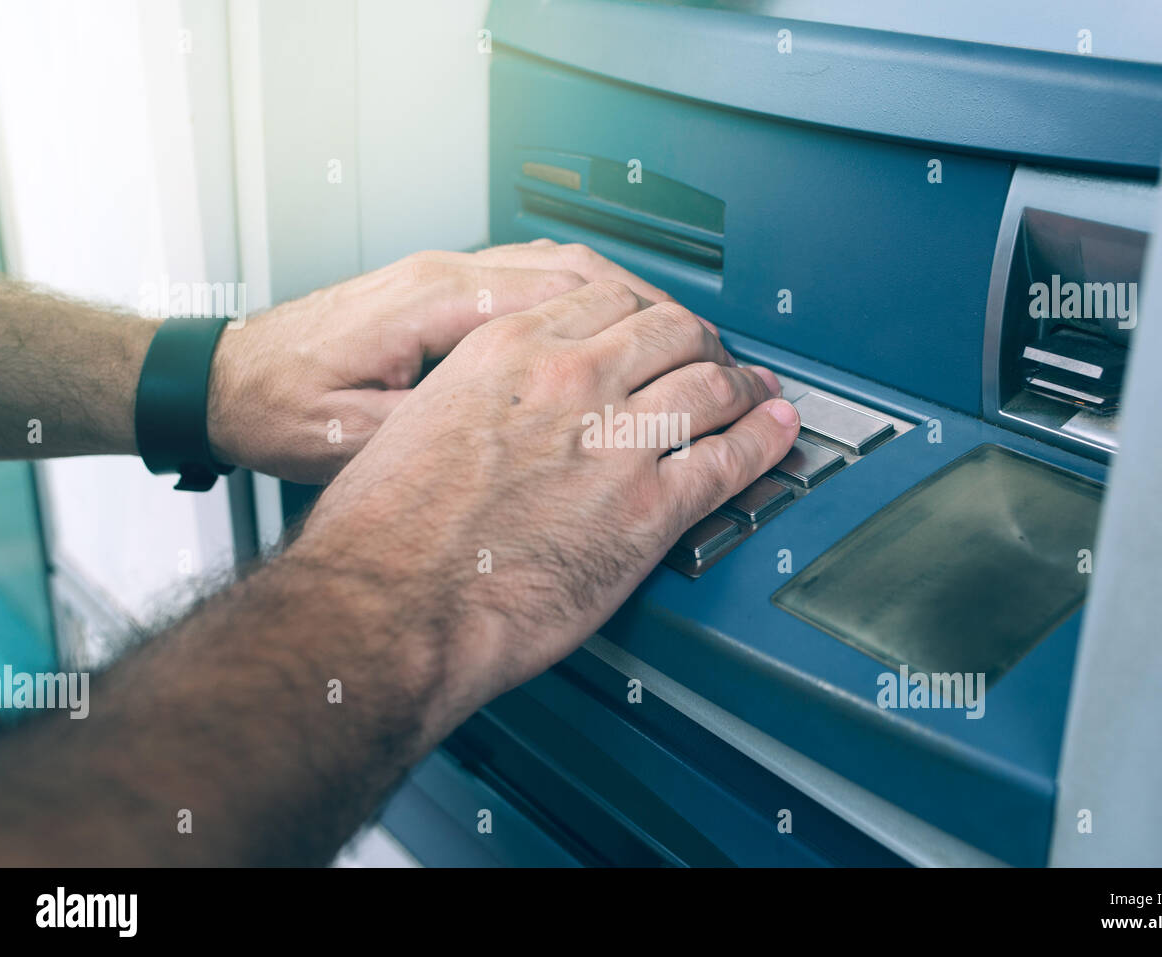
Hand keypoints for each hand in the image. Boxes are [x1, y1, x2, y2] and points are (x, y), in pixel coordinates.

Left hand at [206, 240, 682, 483]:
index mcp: (443, 308)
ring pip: (571, 270)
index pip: (580, 299)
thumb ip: (455, 436)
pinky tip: (614, 335)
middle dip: (668, 319)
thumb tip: (541, 457)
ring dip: (635, 306)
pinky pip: (536, 280)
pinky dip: (589, 300)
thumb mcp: (365, 441)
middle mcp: (454, 280)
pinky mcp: (442, 292)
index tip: (712, 374)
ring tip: (686, 348)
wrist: (222, 388)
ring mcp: (449, 278)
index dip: (659, 337)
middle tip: (721, 365)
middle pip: (591, 277)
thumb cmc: (281, 416)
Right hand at [296, 280, 798, 737]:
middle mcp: (570, 381)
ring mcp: (615, 443)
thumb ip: (477, 395)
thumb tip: (503, 405)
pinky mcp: (646, 511)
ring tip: (759, 391)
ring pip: (709, 387)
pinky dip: (763, 443)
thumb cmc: (385, 532)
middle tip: (715, 355)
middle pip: (670, 331)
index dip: (647, 311)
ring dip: (744, 386)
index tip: (657, 326)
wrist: (390, 604)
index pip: (608, 299)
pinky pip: (727, 462)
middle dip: (701, 340)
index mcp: (511, 351)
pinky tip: (775, 434)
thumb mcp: (416, 421)